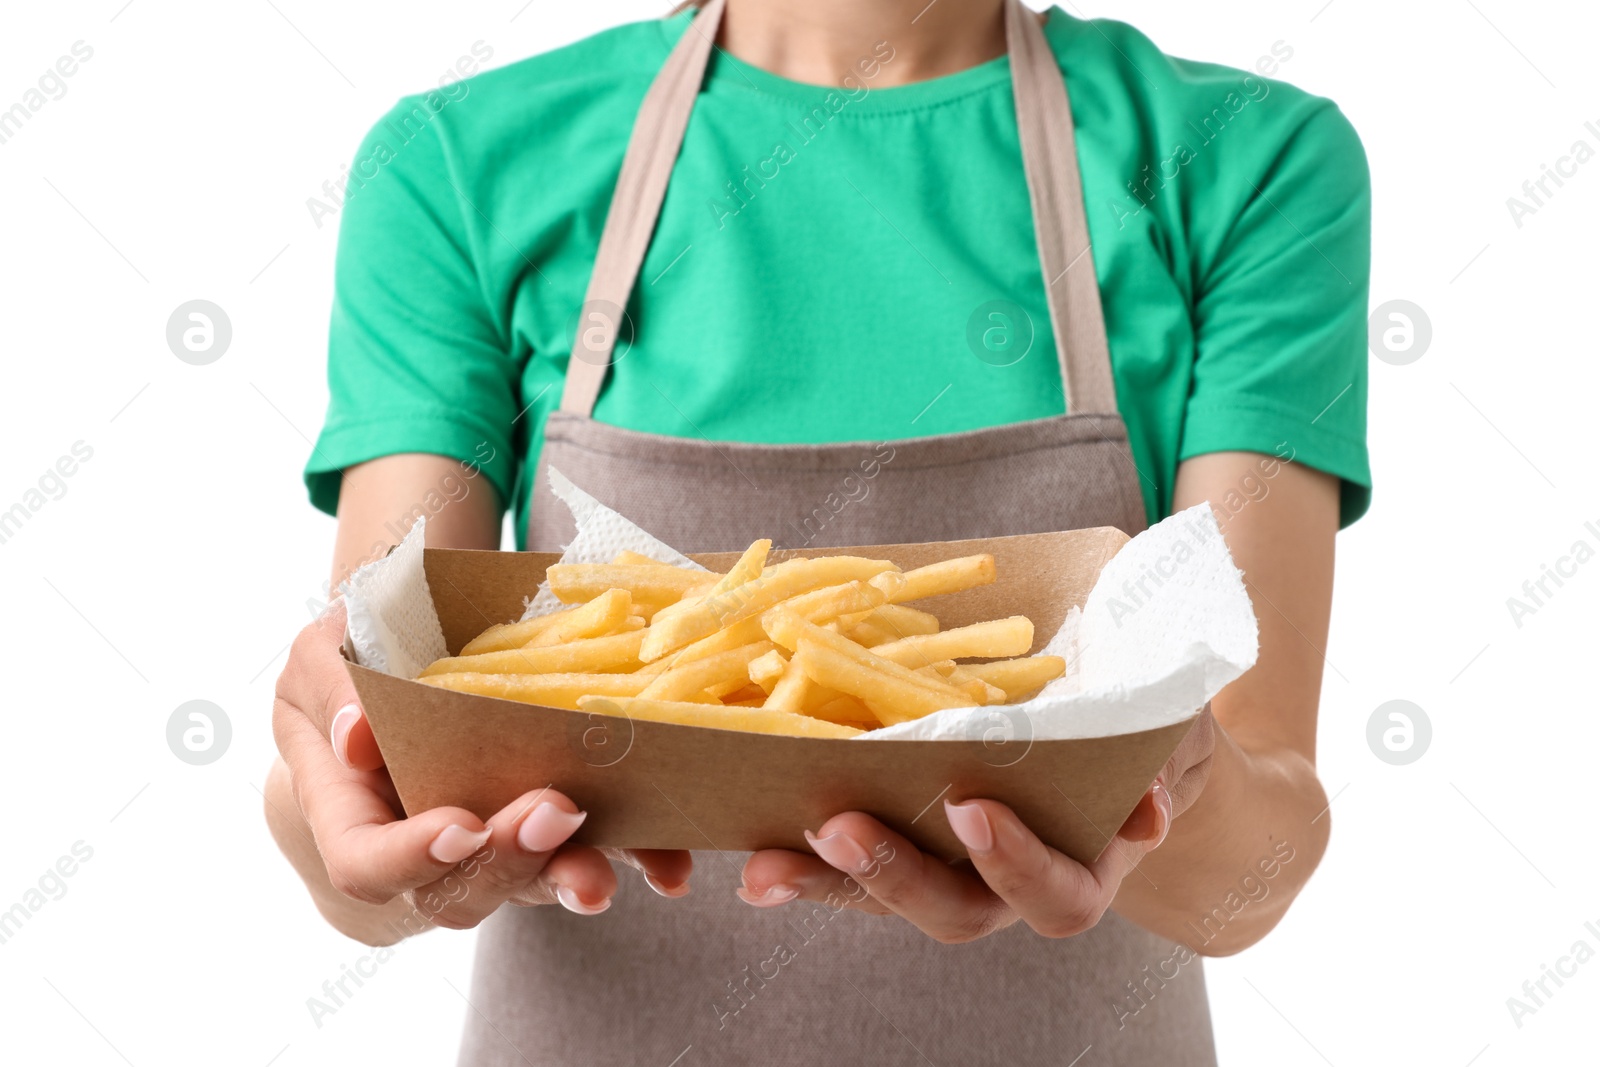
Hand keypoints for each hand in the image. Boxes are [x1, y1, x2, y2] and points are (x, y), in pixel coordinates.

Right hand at [267, 599, 691, 935]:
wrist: (389, 690)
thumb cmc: (344, 673)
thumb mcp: (320, 660)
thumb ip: (331, 686)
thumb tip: (357, 734)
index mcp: (349, 819)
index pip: (366, 865)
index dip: (411, 857)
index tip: (461, 826)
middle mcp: (419, 857)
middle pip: (457, 892)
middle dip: (511, 859)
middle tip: (555, 811)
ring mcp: (487, 854)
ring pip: (527, 887)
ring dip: (572, 874)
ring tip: (608, 870)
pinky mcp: (547, 834)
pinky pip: (588, 853)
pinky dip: (631, 859)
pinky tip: (668, 867)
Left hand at [737, 707, 1216, 942]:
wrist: (1116, 734)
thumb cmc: (1140, 725)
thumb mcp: (1166, 728)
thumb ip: (1161, 760)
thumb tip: (1144, 807)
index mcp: (1083, 866)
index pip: (1057, 895)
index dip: (1016, 863)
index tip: (973, 809)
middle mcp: (1009, 887)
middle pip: (955, 912)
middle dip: (896, 875)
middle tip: (844, 827)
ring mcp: (948, 870)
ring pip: (886, 898)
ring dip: (825, 880)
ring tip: (766, 862)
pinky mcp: (898, 843)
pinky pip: (846, 867)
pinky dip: (801, 865)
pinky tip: (752, 858)